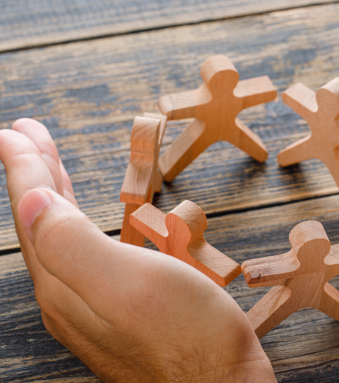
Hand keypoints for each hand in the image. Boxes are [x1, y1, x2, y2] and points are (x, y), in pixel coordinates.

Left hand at [0, 119, 274, 382]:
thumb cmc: (189, 337)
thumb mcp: (131, 285)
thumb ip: (73, 245)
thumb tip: (31, 200)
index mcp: (65, 283)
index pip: (35, 213)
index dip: (24, 169)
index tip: (13, 132)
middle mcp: (68, 295)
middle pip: (42, 222)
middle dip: (35, 174)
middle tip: (27, 135)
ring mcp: (91, 306)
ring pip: (61, 237)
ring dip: (56, 194)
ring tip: (52, 164)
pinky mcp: (116, 310)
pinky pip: (85, 253)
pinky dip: (81, 222)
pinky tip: (91, 219)